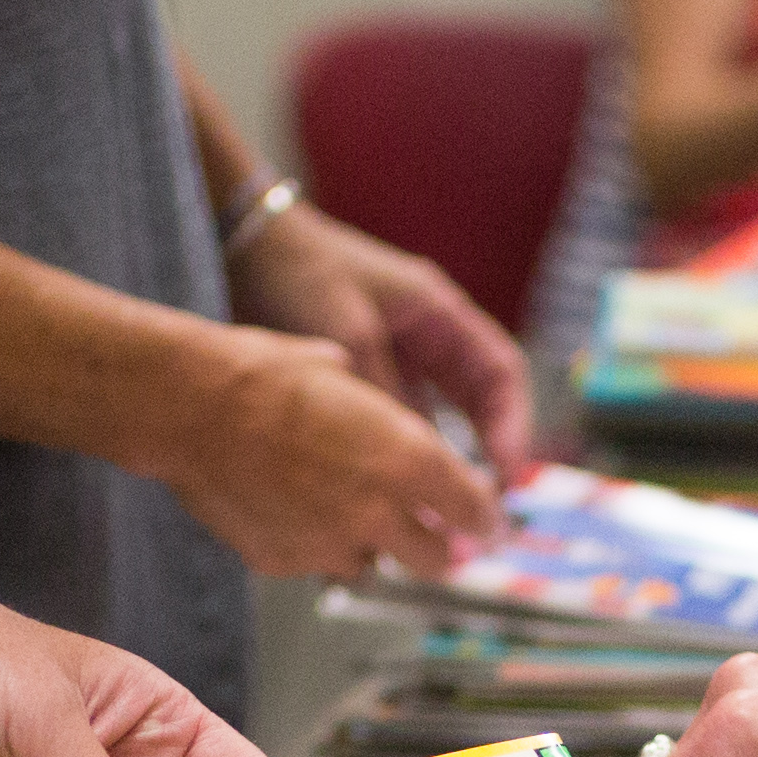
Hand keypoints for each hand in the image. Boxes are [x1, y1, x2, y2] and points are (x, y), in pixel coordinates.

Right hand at [147, 321, 503, 581]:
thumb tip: (384, 416)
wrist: (189, 406)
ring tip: (337, 507)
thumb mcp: (342, 372)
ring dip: (369, 544)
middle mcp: (378, 509)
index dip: (485, 519)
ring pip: (375, 564)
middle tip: (429, 535)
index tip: (487, 523)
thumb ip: (380, 413)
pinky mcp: (287, 562)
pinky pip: (317, 563)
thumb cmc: (261, 376)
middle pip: (438, 559)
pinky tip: (289, 507)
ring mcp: (331, 543)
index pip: (476, 510)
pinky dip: (314, 545)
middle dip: (438, 548)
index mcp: (408, 457)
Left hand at [228, 202, 535, 481]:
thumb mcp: (350, 333)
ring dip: (441, 461)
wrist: (244, 246)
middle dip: (486, 452)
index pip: (500, 372)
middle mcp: (427, 337)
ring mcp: (397, 356)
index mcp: (439, 313)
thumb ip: (384, 392)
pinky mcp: (365, 374)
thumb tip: (413, 462)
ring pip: (437, 418)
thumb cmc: (302, 273)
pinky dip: (400, 455)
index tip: (508, 472)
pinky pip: (396, 422)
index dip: (513, 424)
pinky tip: (393, 489)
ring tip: (440, 510)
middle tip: (481, 505)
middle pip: (478, 402)